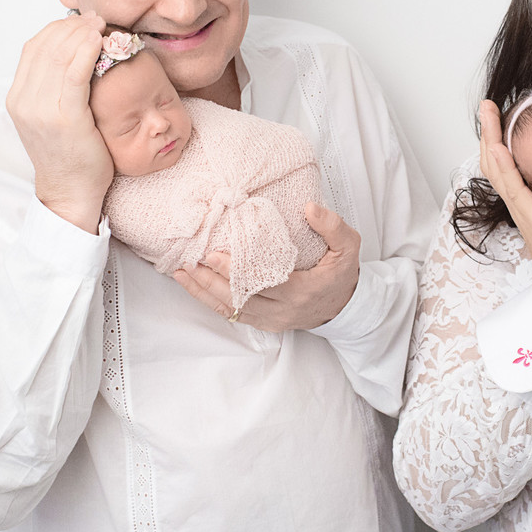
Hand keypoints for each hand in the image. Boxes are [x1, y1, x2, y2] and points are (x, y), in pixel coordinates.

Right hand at [6, 13, 112, 232]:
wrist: (70, 191)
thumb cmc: (70, 154)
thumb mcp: (53, 116)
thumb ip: (54, 88)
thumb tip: (72, 55)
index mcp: (17, 98)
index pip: (32, 49)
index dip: (57, 29)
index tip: (80, 21)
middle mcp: (24, 101)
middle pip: (45, 48)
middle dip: (71, 27)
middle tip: (95, 18)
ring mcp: (41, 110)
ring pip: (58, 57)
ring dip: (81, 34)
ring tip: (101, 23)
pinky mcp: (65, 118)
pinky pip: (75, 75)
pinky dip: (87, 52)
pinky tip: (100, 40)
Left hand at [173, 202, 360, 331]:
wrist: (345, 306)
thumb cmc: (342, 274)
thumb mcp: (349, 246)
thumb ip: (333, 226)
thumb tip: (309, 208)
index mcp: (302, 291)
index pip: (263, 283)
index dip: (237, 272)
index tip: (215, 255)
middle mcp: (283, 310)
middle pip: (240, 298)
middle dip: (211, 281)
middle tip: (191, 261)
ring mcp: (271, 320)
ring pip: (231, 309)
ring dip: (204, 292)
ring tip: (182, 273)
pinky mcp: (263, 322)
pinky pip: (232, 314)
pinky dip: (210, 301)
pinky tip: (193, 287)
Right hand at [479, 100, 531, 348]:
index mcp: (528, 200)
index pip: (508, 162)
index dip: (502, 137)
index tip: (501, 113)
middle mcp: (520, 202)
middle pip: (495, 160)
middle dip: (490, 130)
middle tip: (487, 105)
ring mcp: (522, 209)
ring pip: (498, 167)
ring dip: (491, 138)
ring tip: (488, 113)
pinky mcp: (530, 217)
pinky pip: (512, 186)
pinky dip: (504, 164)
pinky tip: (499, 145)